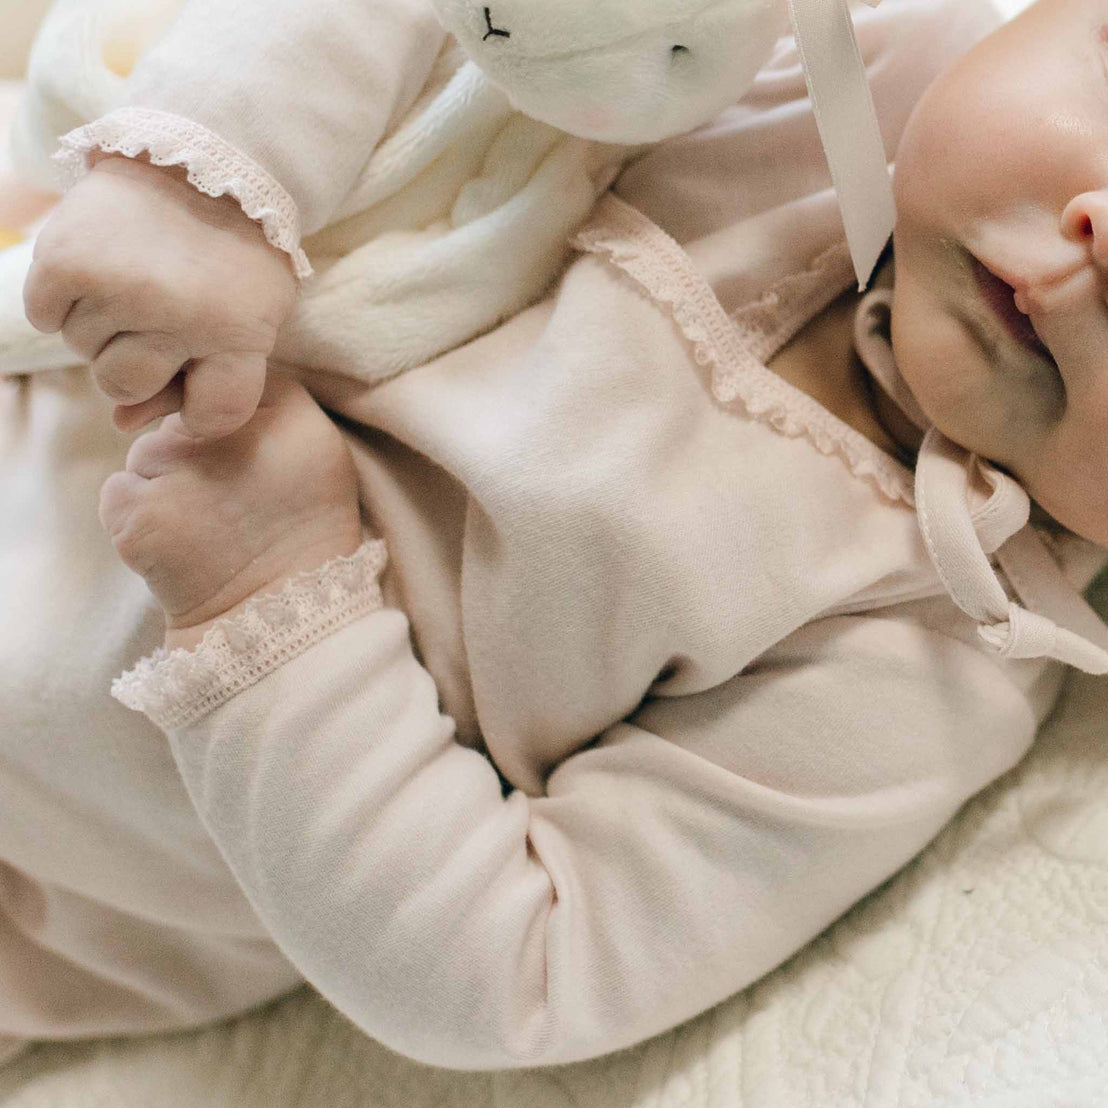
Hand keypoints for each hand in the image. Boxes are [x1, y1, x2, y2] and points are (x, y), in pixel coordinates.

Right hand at [24, 155, 297, 438]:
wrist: (205, 155)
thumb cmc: (235, 254)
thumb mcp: (251, 320)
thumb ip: (207, 383)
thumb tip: (122, 422)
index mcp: (237, 334)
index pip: (212, 418)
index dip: (202, 404)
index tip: (202, 369)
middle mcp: (177, 316)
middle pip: (125, 386)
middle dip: (138, 361)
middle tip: (159, 312)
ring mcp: (119, 287)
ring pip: (83, 351)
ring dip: (102, 326)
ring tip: (134, 282)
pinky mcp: (68, 259)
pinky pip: (46, 316)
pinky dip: (64, 300)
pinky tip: (98, 270)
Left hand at [99, 372, 363, 649]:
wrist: (277, 624)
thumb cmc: (300, 537)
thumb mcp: (321, 458)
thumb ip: (272, 407)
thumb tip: (190, 384)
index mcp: (293, 421)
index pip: (229, 381)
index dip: (223, 415)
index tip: (240, 455)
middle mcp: (234, 439)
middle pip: (180, 416)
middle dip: (190, 452)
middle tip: (229, 502)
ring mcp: (182, 475)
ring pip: (144, 453)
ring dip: (162, 485)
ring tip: (207, 527)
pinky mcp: (140, 516)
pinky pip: (120, 492)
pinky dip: (137, 518)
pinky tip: (177, 546)